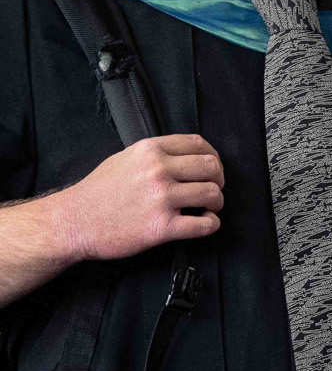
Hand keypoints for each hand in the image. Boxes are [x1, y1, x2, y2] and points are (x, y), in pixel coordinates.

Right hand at [59, 134, 223, 260]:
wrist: (73, 222)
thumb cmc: (98, 192)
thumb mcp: (125, 158)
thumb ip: (156, 153)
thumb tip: (186, 155)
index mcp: (150, 150)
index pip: (198, 144)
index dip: (213, 156)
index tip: (212, 168)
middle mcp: (158, 170)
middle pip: (211, 167)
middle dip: (219, 179)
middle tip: (214, 189)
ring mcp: (161, 198)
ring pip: (212, 194)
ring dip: (217, 203)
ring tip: (209, 208)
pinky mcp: (161, 227)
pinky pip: (204, 225)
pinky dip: (211, 225)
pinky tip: (205, 223)